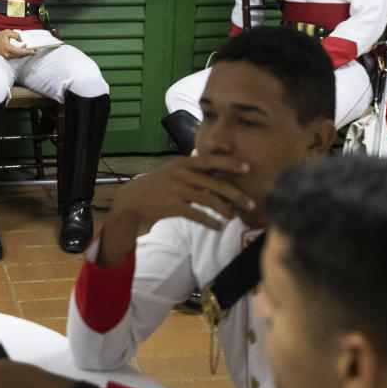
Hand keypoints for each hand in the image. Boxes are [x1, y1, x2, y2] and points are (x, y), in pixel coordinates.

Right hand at [0, 29, 35, 58]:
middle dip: (28, 53)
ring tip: (30, 49)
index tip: (33, 51)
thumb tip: (21, 40)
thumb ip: (15, 35)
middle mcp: (8, 54)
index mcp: (8, 48)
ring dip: (25, 53)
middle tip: (35, 51)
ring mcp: (7, 56)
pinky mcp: (7, 57)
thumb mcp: (7, 32)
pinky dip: (20, 53)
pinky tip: (24, 49)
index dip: (27, 52)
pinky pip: (15, 56)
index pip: (20, 52)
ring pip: (18, 56)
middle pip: (20, 55)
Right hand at [97, 154, 256, 266]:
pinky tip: (218, 226)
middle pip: (216, 184)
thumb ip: (195, 170)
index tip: (248, 168)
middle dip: (237, 195)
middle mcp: (182, 175)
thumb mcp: (175, 170)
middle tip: (251, 204)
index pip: (212, 161)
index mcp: (184, 163)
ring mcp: (178, 191)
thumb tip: (222, 174)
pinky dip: (211, 222)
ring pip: (210, 200)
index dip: (230, 164)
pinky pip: (198, 215)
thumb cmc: (160, 183)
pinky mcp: (173, 207)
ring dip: (226, 210)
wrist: (134, 197)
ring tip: (233, 217)